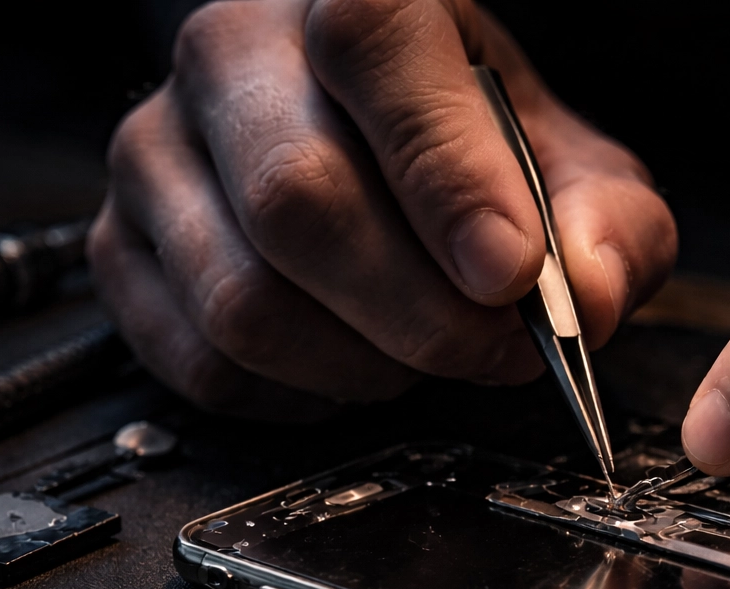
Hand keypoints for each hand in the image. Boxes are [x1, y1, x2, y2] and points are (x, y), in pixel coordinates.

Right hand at [89, 0, 674, 420]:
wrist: (367, 138)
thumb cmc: (468, 149)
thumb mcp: (571, 165)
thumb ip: (607, 226)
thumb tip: (590, 299)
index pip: (374, 51)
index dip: (447, 179)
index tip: (512, 276)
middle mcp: (233, 55)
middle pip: (297, 202)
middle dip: (419, 317)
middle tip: (495, 352)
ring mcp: (159, 150)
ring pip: (242, 301)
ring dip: (361, 367)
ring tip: (423, 355)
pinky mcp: (121, 245)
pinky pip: (200, 361)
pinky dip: (296, 395)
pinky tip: (350, 366)